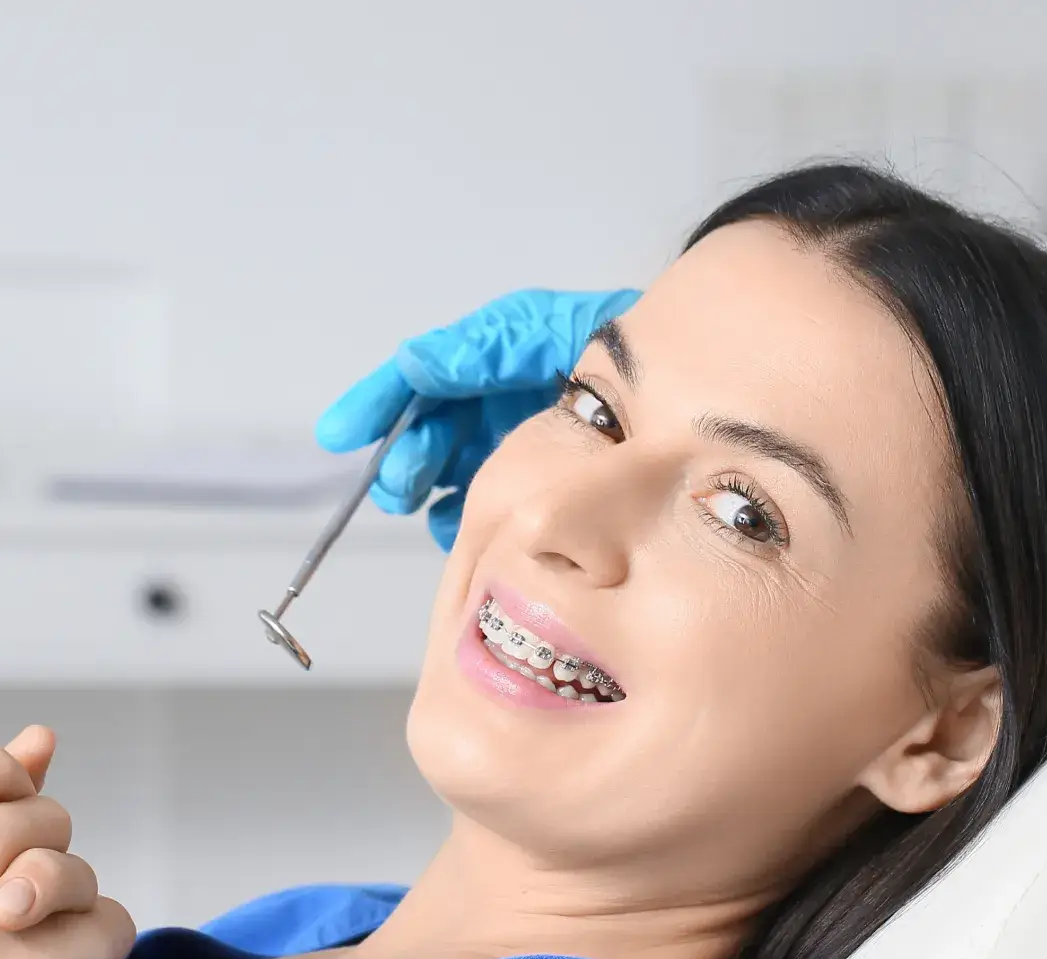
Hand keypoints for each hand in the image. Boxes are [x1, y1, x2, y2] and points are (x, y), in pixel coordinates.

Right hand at [314, 287, 639, 549]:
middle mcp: (507, 394)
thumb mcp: (553, 335)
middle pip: (436, 425)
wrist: (704, 379)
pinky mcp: (545, 473)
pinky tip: (461, 535)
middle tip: (395, 489)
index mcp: (505, 353)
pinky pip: (493, 498)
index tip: (342, 434)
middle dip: (408, 455)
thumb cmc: (633, 349)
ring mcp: (525, 434)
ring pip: (457, 465)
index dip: (381, 401)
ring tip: (418, 510)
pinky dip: (471, 518)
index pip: (427, 373)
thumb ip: (488, 348)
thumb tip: (416, 362)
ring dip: (430, 488)